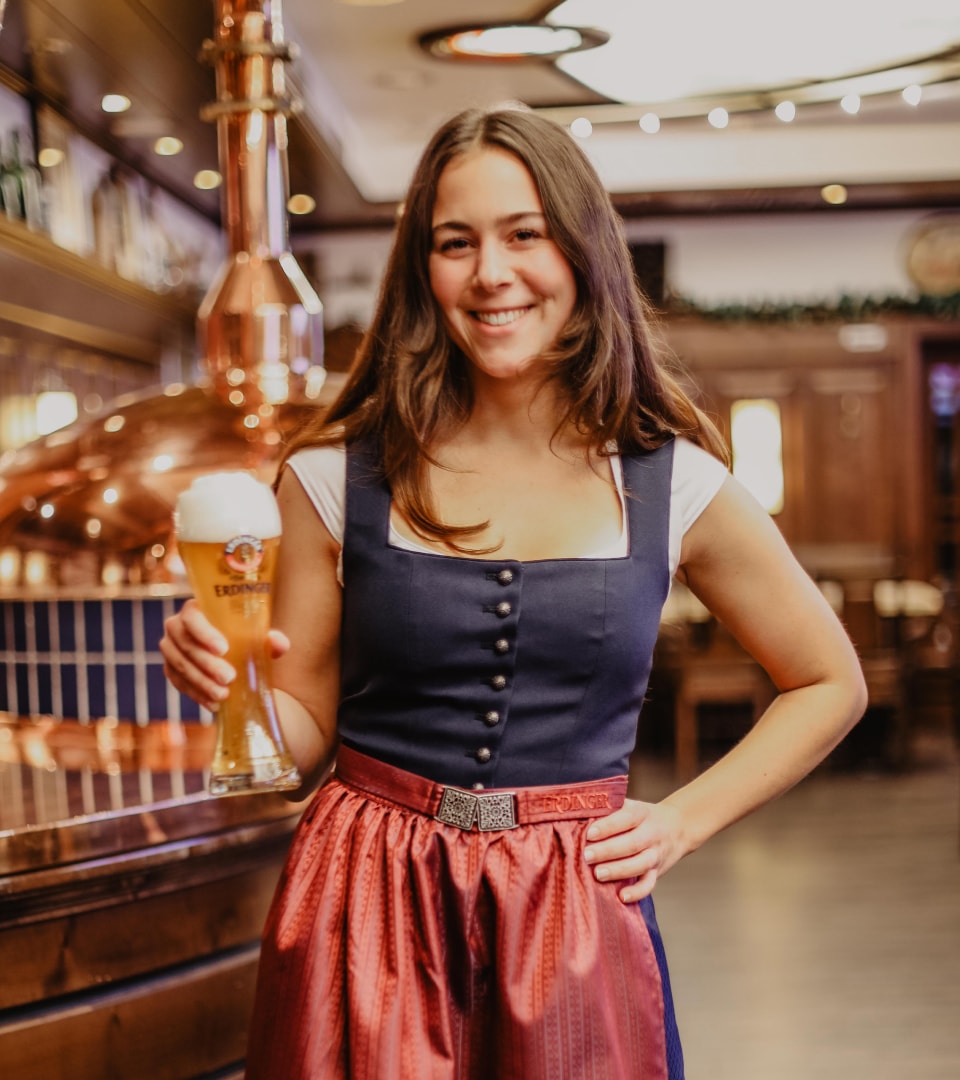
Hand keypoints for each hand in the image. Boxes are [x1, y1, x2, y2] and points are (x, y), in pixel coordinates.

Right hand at [160, 598, 289, 711]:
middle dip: (207, 663)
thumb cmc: (244, 637)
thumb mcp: (257, 636)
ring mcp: (170, 648)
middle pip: (185, 644)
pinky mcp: (170, 669)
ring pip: (180, 665)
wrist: (231, 651)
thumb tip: (279, 643)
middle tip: (229, 677)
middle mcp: (177, 626)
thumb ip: (270, 639)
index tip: (224, 649)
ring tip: (223, 695)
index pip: (192, 616)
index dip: (204, 632)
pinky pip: (178, 683)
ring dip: (201, 682)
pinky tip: (213, 704)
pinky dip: (197, 694)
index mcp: (196, 609)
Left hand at [582, 797, 685, 902]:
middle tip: (587, 856)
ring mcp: (656, 854)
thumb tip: (580, 810)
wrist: (678, 826)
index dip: (608, 826)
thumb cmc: (642, 816)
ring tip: (598, 874)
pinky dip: (637, 892)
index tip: (589, 834)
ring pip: (641, 864)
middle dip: (608, 851)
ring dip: (619, 870)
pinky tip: (621, 897)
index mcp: (642, 813)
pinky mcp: (657, 872)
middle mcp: (651, 834)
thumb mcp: (631, 805)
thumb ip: (610, 808)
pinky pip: (649, 884)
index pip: (626, 818)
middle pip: (632, 843)